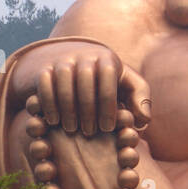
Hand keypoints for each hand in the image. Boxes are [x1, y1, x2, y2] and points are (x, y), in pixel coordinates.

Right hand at [10, 41, 151, 134]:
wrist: (76, 64)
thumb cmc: (108, 82)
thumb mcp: (128, 87)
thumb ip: (140, 99)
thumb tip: (143, 119)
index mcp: (107, 60)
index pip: (108, 79)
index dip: (108, 105)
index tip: (108, 128)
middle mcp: (84, 55)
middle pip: (85, 79)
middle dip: (87, 108)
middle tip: (90, 132)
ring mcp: (62, 60)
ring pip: (63, 79)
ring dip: (66, 106)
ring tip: (71, 129)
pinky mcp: (44, 68)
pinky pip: (43, 83)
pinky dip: (47, 102)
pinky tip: (53, 121)